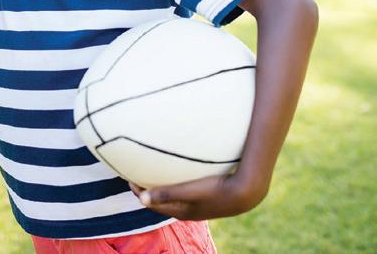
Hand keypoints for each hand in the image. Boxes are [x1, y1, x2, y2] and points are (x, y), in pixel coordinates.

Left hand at [128, 169, 267, 220]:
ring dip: (163, 184)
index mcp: (183, 211)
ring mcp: (200, 202)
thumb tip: (141, 199)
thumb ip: (166, 193)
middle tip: (137, 173)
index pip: (155, 205)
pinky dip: (177, 180)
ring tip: (154, 169)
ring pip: (175, 194)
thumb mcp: (189, 192)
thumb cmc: (217, 190)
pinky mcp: (209, 193)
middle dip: (149, 189)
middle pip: (163, 200)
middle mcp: (190, 209)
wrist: (247, 191)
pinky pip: (187, 187)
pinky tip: (180, 165)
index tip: (129, 179)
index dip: (141, 193)